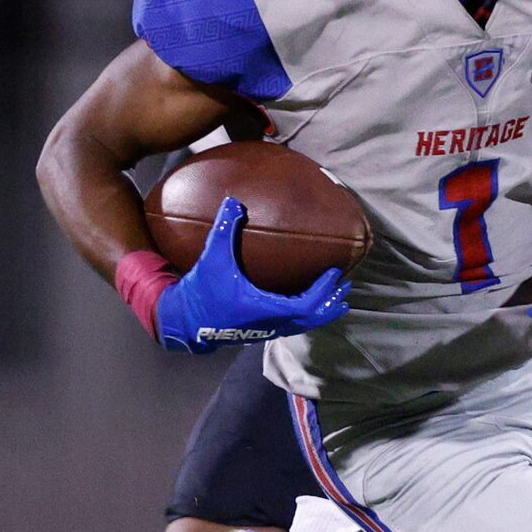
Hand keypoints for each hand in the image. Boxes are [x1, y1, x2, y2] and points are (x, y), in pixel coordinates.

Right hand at [152, 198, 351, 351]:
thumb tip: (233, 200)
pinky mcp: (259, 331)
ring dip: (322, 312)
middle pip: (312, 319)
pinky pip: (292, 325)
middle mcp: (269, 323)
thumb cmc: (200, 290)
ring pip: (303, 325)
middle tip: (347, 286)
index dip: (323, 291)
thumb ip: (223, 229)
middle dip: (331, 303)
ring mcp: (265, 329)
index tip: (336, 273)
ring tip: (337, 297)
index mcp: (263, 308)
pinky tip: (309, 303)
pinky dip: (307, 315)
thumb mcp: (211, 258)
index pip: (306, 304)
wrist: (184, 321)